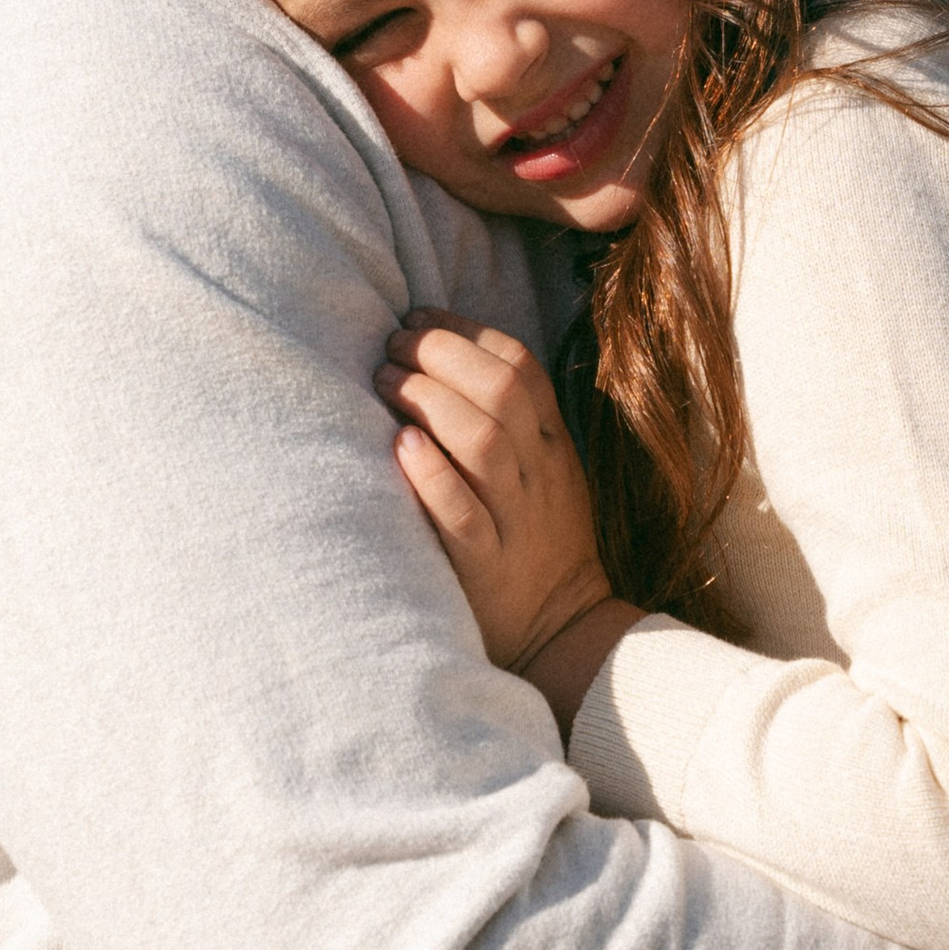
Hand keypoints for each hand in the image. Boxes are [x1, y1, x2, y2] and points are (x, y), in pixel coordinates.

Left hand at [376, 317, 635, 730]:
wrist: (564, 633)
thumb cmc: (537, 542)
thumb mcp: (547, 473)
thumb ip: (512, 421)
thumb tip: (443, 359)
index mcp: (553, 445)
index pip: (521, 367)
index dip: (466, 331)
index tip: (418, 316)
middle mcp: (538, 475)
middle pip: (501, 391)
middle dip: (441, 354)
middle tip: (392, 344)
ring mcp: (514, 520)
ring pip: (483, 441)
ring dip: (428, 400)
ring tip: (384, 380)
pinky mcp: (484, 567)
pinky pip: (462, 514)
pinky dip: (431, 474)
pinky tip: (400, 444)